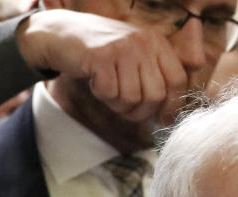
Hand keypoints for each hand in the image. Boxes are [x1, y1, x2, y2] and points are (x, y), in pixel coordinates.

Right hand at [17, 9, 187, 124]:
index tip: (161, 120)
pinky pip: (109, 94)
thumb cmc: (100, 55)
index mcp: (156, 42)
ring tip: (108, 89)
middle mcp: (143, 42)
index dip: (172, 105)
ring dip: (118, 104)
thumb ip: (153, 80)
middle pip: (156, 95)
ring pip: (132, 98)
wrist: (59, 34)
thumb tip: (169, 117)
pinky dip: (101, 95)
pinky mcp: (101, 56)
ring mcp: (122, 47)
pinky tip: (95, 80)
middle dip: (140, 112)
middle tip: (125, 108)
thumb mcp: (133, 59)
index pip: (178, 80)